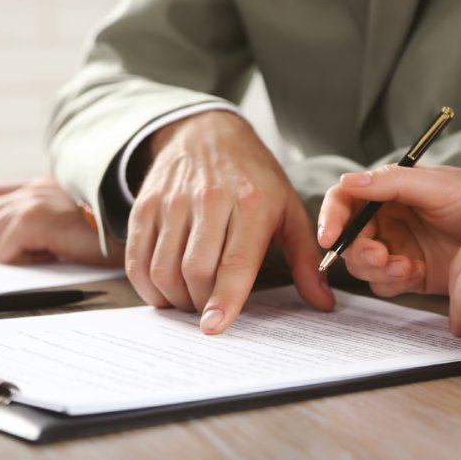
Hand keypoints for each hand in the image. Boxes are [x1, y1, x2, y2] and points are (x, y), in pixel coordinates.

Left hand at [0, 177, 123, 265]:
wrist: (130, 228)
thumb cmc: (109, 230)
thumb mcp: (72, 216)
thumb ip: (44, 218)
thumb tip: (7, 242)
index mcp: (40, 186)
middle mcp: (32, 189)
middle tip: (12, 258)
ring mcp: (32, 202)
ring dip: (9, 252)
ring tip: (39, 256)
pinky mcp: (35, 220)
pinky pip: (5, 250)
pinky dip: (22, 260)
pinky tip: (47, 258)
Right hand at [126, 111, 334, 333]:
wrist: (208, 134)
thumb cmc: (253, 177)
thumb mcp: (288, 209)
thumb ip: (306, 259)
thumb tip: (323, 302)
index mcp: (251, 203)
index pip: (235, 261)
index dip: (224, 298)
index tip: (215, 326)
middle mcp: (209, 200)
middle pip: (195, 271)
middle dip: (200, 303)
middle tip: (209, 309)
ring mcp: (172, 201)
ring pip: (163, 268)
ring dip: (174, 298)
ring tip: (188, 299)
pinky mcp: (145, 204)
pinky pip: (136, 258)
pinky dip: (146, 285)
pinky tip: (162, 289)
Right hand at [318, 165, 460, 296]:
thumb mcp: (435, 185)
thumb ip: (390, 183)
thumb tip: (348, 181)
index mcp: (385, 192)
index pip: (344, 201)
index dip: (330, 218)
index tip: (329, 237)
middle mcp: (385, 220)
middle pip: (348, 239)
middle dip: (359, 251)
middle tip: (381, 256)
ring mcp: (394, 247)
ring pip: (361, 265)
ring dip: (378, 269)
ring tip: (405, 267)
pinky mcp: (407, 273)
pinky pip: (383, 283)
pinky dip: (394, 282)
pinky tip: (418, 273)